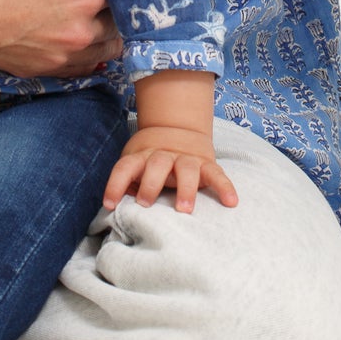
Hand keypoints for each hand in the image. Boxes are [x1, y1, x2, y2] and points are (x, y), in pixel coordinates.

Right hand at [0, 0, 120, 77]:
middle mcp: (81, 33)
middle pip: (120, 26)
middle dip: (118, 9)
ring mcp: (61, 57)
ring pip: (105, 53)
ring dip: (107, 35)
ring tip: (99, 18)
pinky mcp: (41, 71)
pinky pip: (80, 69)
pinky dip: (86, 56)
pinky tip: (77, 40)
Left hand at [103, 126, 238, 215]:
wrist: (176, 130)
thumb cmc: (150, 161)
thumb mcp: (135, 166)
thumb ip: (128, 184)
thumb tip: (117, 209)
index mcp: (142, 156)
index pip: (125, 167)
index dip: (115, 184)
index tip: (109, 204)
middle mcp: (164, 155)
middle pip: (157, 164)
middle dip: (151, 183)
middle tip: (145, 203)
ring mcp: (187, 158)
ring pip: (186, 169)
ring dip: (185, 188)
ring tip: (184, 210)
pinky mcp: (206, 164)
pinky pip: (217, 174)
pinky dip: (225, 187)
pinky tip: (231, 202)